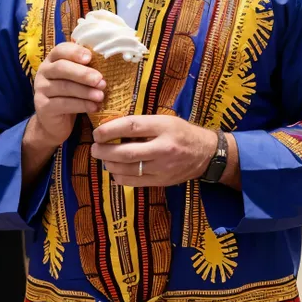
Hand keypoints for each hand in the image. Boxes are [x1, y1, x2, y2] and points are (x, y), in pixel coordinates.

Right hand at [33, 42, 105, 147]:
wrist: (55, 121)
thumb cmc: (71, 93)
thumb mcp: (77, 78)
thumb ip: (86, 67)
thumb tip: (108, 61)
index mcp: (52, 59)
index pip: (61, 50)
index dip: (75, 52)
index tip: (90, 57)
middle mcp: (44, 72)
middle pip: (62, 68)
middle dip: (83, 73)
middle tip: (100, 80)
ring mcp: (41, 89)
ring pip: (64, 87)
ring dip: (85, 91)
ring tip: (101, 96)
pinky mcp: (43, 106)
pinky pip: (63, 104)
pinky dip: (81, 105)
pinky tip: (94, 107)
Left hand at [91, 115, 217, 186]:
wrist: (206, 153)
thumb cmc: (182, 132)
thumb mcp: (165, 120)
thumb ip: (143, 124)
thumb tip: (113, 127)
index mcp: (164, 127)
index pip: (131, 126)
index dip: (110, 130)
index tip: (97, 133)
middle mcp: (163, 148)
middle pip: (126, 152)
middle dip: (105, 151)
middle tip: (94, 148)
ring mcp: (162, 167)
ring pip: (128, 169)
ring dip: (110, 164)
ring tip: (103, 158)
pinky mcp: (161, 182)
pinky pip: (134, 182)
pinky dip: (120, 177)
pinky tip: (115, 171)